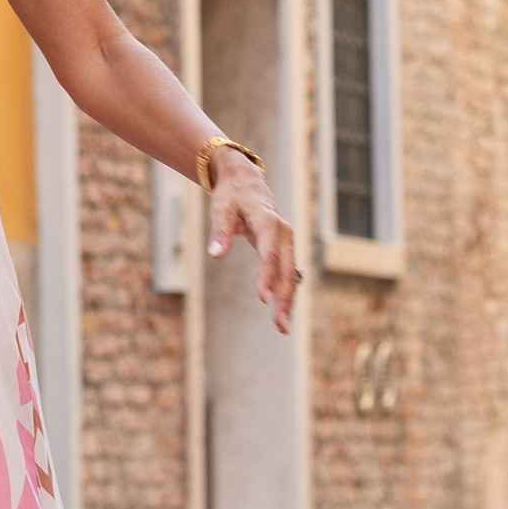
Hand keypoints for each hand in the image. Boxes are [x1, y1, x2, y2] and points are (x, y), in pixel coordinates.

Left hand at [205, 151, 298, 333]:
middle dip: (284, 298)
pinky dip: (286, 291)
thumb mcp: (221, 208)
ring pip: (290, 274)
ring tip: (282, 327)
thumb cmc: (231, 195)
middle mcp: (283, 233)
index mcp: (268, 222)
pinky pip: (287, 272)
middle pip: (287, 270)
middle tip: (280, 325)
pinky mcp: (284, 248)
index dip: (266, 277)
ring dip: (287, 300)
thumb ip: (220, 232)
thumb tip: (216, 256)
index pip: (269, 254)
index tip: (262, 299)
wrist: (246, 181)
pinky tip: (283, 311)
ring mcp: (287, 241)